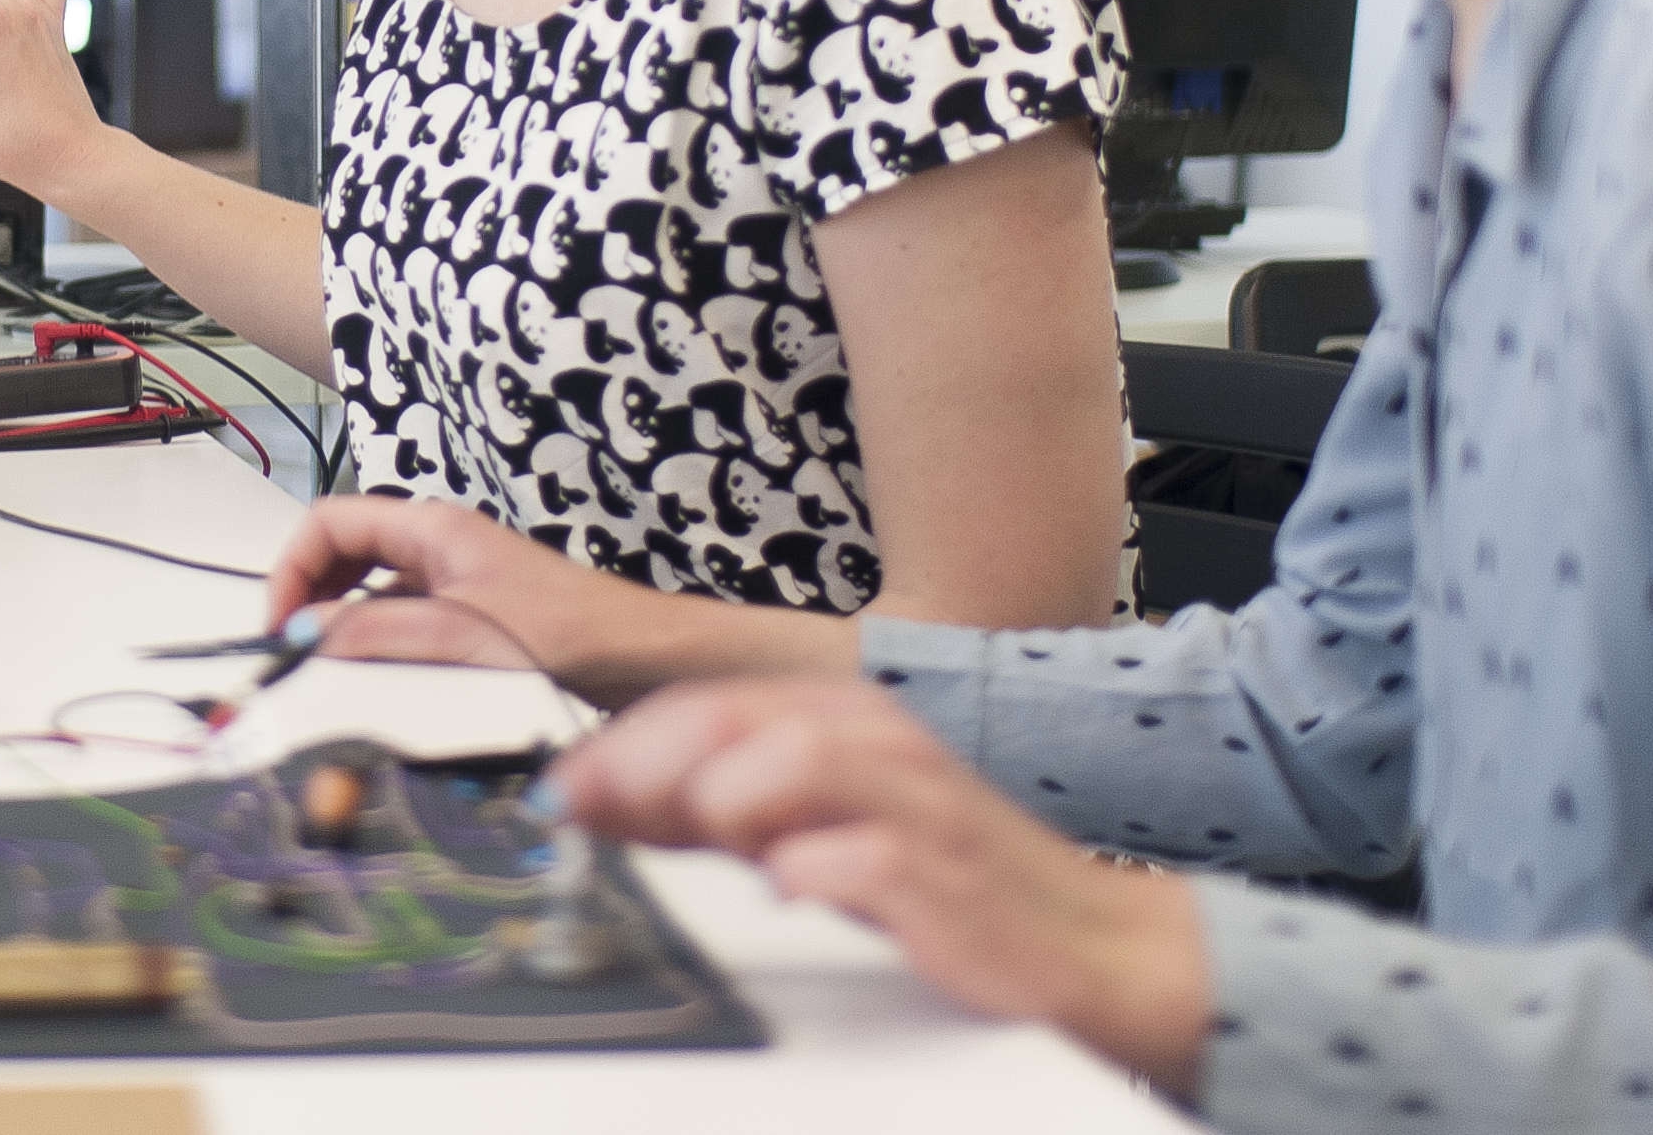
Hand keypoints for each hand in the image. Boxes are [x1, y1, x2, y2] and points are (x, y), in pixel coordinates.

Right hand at [268, 495, 849, 708]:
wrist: (657, 669)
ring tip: (336, 689)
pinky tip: (386, 703)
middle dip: (311, 606)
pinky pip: (407, 641)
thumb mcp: (462, 635)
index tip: (282, 628)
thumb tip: (305, 639)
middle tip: (295, 661)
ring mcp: (458, 592)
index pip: (329, 525)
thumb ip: (378, 634)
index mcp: (433, 529)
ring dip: (348, 643)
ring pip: (373, 607)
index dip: (292, 570)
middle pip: (343, 563)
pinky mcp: (476, 634)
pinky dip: (385, 667)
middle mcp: (441, 553)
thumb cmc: (580, 638)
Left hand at [552, 677, 1212, 1093]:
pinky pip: (860, 855)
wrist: (1091, 948)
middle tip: (586, 811)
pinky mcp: (945, 872)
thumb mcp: (812, 832)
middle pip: (731, 718)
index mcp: (839, 717)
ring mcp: (914, 801)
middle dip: (643, 762)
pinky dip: (807, 870)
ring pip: (792, 755)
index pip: (704, 704)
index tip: (562, 793)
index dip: (620, 745)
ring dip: (721, 799)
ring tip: (692, 841)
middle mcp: (874, 740)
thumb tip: (598, 798)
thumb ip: (712, 811)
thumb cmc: (944, 885)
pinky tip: (785, 891)